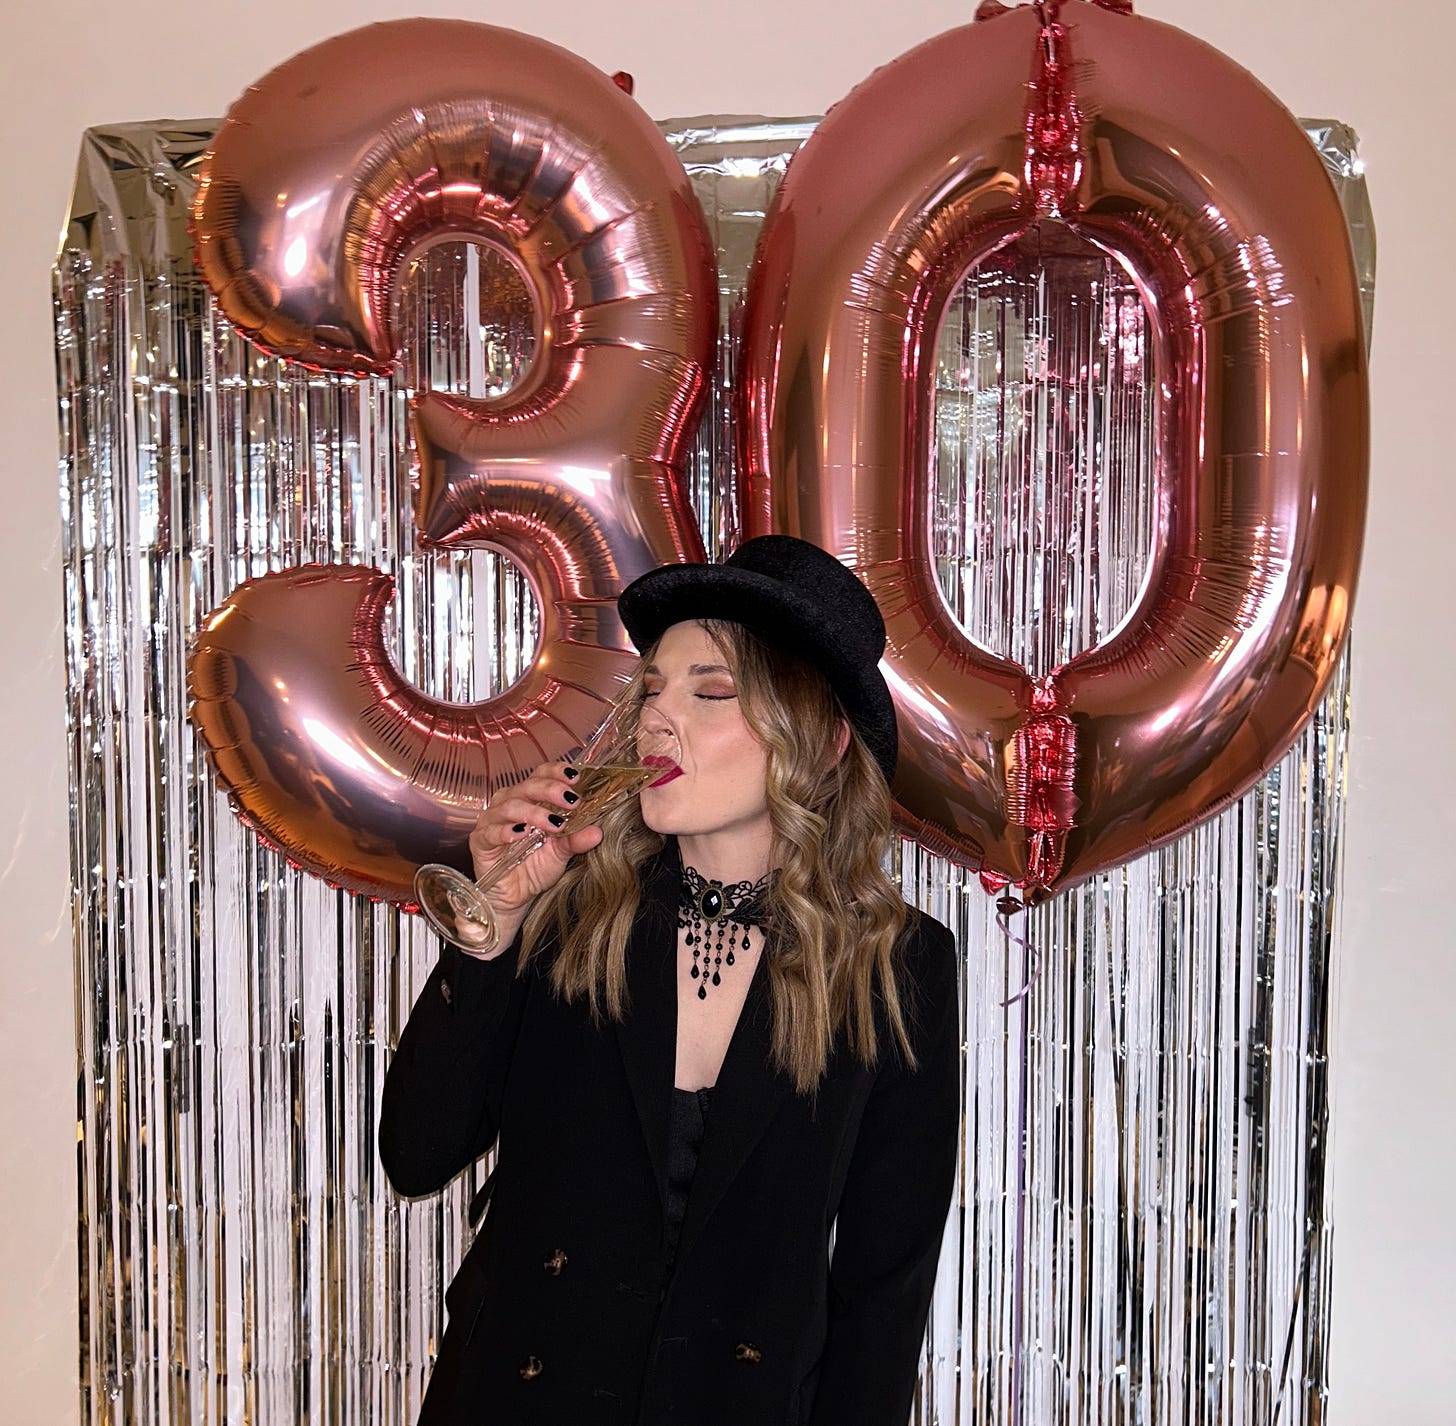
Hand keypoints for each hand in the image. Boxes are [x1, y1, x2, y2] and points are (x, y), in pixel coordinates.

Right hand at [465, 762, 603, 947]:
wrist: (515, 898)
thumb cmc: (535, 867)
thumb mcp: (561, 853)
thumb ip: (576, 840)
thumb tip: (597, 832)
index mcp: (529, 798)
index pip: (541, 774)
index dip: (556, 772)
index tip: (575, 778)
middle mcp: (509, 803)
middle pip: (527, 786)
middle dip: (551, 790)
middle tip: (571, 801)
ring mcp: (492, 821)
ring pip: (509, 806)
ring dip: (533, 812)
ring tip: (553, 824)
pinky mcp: (480, 841)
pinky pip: (490, 831)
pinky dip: (506, 831)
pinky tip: (521, 833)